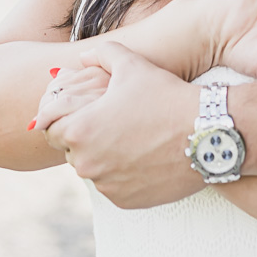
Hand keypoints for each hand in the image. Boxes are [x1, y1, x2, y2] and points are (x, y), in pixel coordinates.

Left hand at [41, 42, 201, 207]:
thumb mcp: (132, 65)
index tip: (85, 112)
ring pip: (94, 170)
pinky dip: (122, 175)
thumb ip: (103, 54)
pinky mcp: (125, 201)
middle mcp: (87, 163)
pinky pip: (114, 187)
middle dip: (86, 137)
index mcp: (80, 130)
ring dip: (104, 156)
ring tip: (131, 137)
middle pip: (72, 150)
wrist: (205, 132)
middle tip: (112, 122)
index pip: (52, 128)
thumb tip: (83, 57)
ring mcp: (106, 185)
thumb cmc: (166, 95)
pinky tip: (143, 156)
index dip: (66, 117)